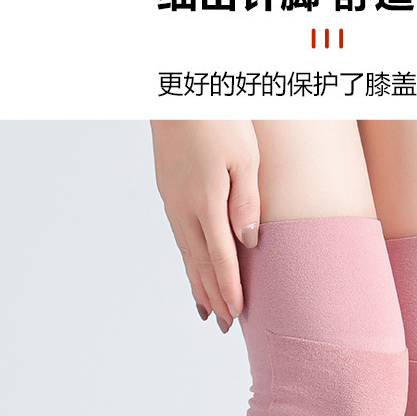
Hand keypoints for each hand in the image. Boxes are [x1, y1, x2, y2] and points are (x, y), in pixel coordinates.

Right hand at [150, 120, 259, 331]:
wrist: (177, 90)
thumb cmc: (220, 118)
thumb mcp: (244, 157)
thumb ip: (246, 202)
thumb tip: (248, 243)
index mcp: (205, 202)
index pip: (220, 258)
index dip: (229, 289)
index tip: (237, 315)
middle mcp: (183, 208)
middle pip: (200, 264)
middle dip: (213, 297)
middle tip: (224, 326)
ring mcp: (172, 201)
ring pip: (187, 253)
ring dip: (198, 284)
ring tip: (207, 310)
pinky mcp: (168, 192)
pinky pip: (180, 237)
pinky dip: (189, 261)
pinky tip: (194, 269)